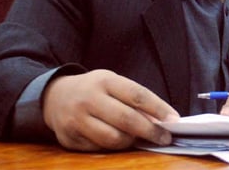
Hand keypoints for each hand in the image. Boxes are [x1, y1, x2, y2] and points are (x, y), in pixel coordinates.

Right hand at [42, 69, 179, 150]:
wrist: (54, 96)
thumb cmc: (94, 90)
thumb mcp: (112, 83)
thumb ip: (133, 99)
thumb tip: (160, 120)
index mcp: (104, 80)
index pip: (137, 95)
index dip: (158, 108)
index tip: (174, 119)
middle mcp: (89, 99)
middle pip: (126, 119)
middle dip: (150, 131)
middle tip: (165, 138)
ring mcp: (76, 120)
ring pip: (113, 139)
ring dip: (131, 142)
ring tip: (139, 139)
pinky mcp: (69, 138)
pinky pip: (98, 149)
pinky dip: (113, 148)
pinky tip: (118, 141)